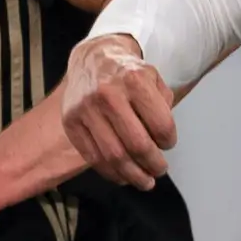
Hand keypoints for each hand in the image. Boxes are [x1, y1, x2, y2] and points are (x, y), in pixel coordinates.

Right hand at [60, 33, 177, 187]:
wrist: (93, 59)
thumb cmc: (128, 73)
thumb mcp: (153, 77)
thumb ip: (163, 106)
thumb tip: (162, 143)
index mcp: (134, 81)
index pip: (161, 125)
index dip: (169, 141)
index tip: (168, 144)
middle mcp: (108, 95)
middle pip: (137, 145)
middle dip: (153, 164)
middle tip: (160, 170)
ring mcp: (86, 109)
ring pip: (114, 156)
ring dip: (133, 176)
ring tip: (145, 182)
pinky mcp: (71, 122)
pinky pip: (92, 157)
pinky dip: (111, 173)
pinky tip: (123, 177)